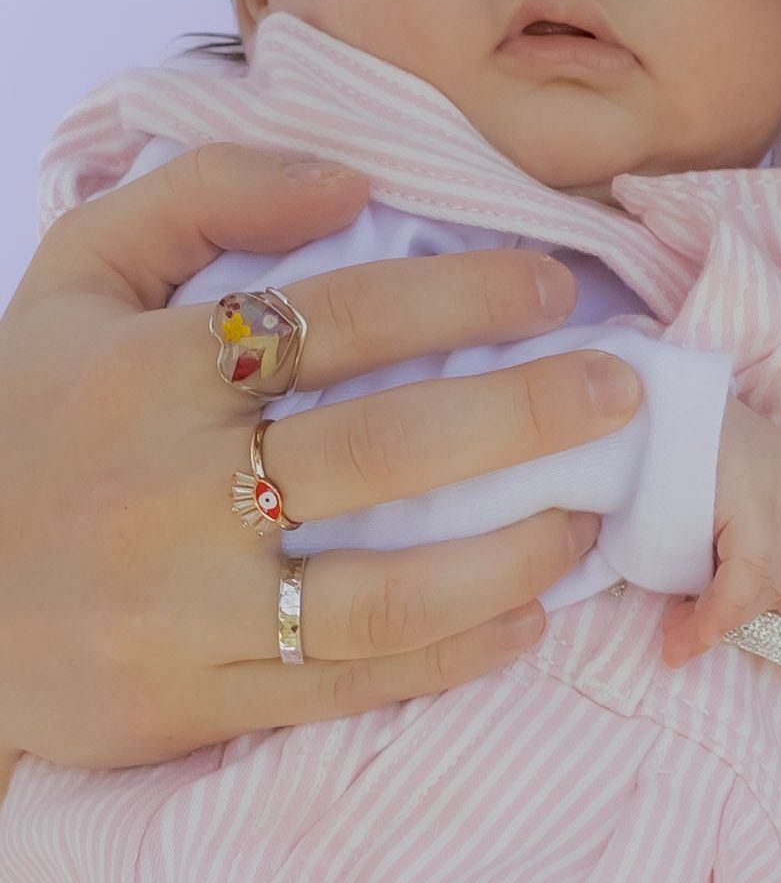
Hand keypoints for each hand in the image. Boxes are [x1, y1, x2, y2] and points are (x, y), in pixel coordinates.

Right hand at [0, 144, 643, 773]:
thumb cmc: (30, 412)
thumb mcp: (81, 269)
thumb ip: (209, 190)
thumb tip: (351, 179)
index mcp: (153, 373)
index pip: (337, 320)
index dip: (459, 295)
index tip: (552, 284)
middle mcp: (176, 494)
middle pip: (382, 451)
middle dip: (523, 417)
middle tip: (619, 392)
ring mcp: (188, 610)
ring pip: (381, 593)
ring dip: (510, 553)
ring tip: (591, 514)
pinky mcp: (193, 702)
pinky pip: (346, 686)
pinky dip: (451, 659)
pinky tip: (527, 621)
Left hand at [660, 399, 780, 666]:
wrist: (661, 393)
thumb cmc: (649, 453)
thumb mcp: (651, 517)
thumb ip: (676, 571)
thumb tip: (683, 626)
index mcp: (754, 486)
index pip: (751, 574)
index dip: (717, 620)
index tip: (676, 649)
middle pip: (778, 576)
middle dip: (730, 616)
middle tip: (678, 633)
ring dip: (762, 599)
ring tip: (718, 610)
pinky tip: (767, 592)